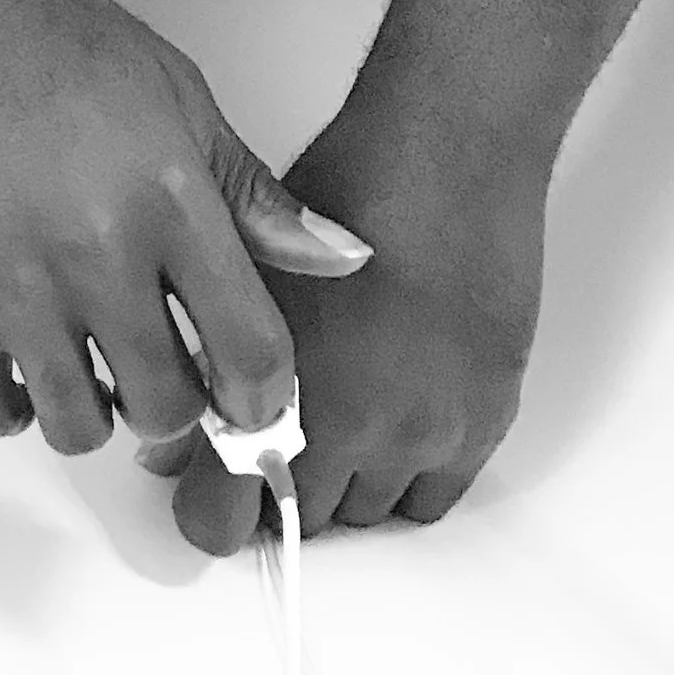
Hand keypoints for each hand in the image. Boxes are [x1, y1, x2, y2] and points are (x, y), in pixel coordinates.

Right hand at [0, 0, 370, 455]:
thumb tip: (340, 256)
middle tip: (164, 373)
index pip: (251, 353)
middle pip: (167, 408)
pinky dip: (16, 405)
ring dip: (97, 409)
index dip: (264, 396)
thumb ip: (254, 194)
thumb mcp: (178, 96)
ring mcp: (13, 290)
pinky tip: (23, 361)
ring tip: (90, 365)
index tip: (251, 397)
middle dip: (178, 403)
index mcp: (169, 201)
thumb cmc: (50, 46)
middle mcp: (95, 257)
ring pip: (81, 428)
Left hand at [143, 104, 546, 551]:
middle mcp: (351, 430)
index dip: (208, 507)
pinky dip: (405, 478)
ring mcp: (422, 433)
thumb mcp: (251, 267)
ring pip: (367, 512)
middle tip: (274, 441)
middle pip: (297, 519)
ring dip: (345, 482)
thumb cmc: (355, 183)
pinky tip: (392, 424)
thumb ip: (219, 355)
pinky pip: (432, 499)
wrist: (452, 156)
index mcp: (277, 390)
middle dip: (276, 488)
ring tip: (340, 419)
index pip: (219, 517)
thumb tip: (191, 410)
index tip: (206, 490)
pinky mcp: (482, 424)